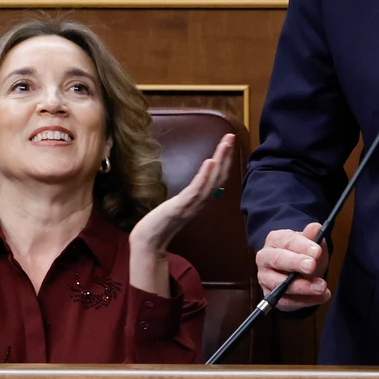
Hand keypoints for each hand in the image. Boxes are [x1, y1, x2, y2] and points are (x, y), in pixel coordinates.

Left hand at [129, 135, 233, 297]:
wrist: (148, 242)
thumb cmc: (160, 225)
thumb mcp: (178, 207)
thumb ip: (189, 197)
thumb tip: (196, 186)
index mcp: (200, 201)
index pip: (217, 178)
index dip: (224, 161)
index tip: (227, 143)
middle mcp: (200, 202)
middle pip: (218, 177)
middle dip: (225, 156)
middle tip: (230, 136)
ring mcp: (192, 205)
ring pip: (211, 181)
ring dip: (219, 161)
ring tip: (224, 144)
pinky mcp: (182, 207)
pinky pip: (197, 190)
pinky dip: (205, 176)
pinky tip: (210, 162)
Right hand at [255, 223, 330, 310]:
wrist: (297, 271)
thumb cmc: (303, 254)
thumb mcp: (311, 244)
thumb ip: (313, 237)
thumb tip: (315, 227)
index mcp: (275, 240)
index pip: (287, 241)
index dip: (302, 246)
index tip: (317, 251)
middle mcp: (265, 258)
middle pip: (278, 260)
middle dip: (296, 263)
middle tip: (312, 266)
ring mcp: (265, 278)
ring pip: (279, 284)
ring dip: (302, 287)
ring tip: (322, 287)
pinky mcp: (270, 296)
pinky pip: (286, 301)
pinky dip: (305, 301)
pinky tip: (321, 297)